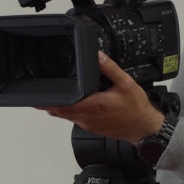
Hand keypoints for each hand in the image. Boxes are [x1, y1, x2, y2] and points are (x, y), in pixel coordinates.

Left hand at [36, 52, 165, 143]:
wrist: (144, 128)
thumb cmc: (136, 109)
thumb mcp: (126, 83)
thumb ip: (110, 68)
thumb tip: (98, 55)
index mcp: (92, 106)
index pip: (62, 105)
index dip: (48, 101)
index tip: (38, 96)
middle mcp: (87, 118)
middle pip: (59, 111)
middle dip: (50, 102)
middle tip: (44, 91)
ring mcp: (88, 124)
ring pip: (66, 115)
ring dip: (60, 106)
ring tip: (58, 93)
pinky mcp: (92, 127)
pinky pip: (75, 118)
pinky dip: (71, 110)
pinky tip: (76, 101)